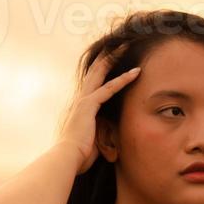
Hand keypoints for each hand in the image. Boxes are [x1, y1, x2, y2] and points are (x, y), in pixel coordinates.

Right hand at [54, 42, 141, 174]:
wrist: (67, 159)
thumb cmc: (78, 155)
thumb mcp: (91, 141)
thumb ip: (98, 133)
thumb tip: (105, 138)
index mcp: (81, 107)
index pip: (93, 82)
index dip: (102, 69)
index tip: (111, 59)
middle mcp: (81, 99)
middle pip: (95, 70)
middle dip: (107, 56)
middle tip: (119, 44)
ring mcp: (84, 100)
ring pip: (101, 73)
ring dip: (115, 59)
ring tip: (126, 46)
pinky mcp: (89, 106)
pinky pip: (109, 89)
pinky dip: (123, 80)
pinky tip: (136, 72)